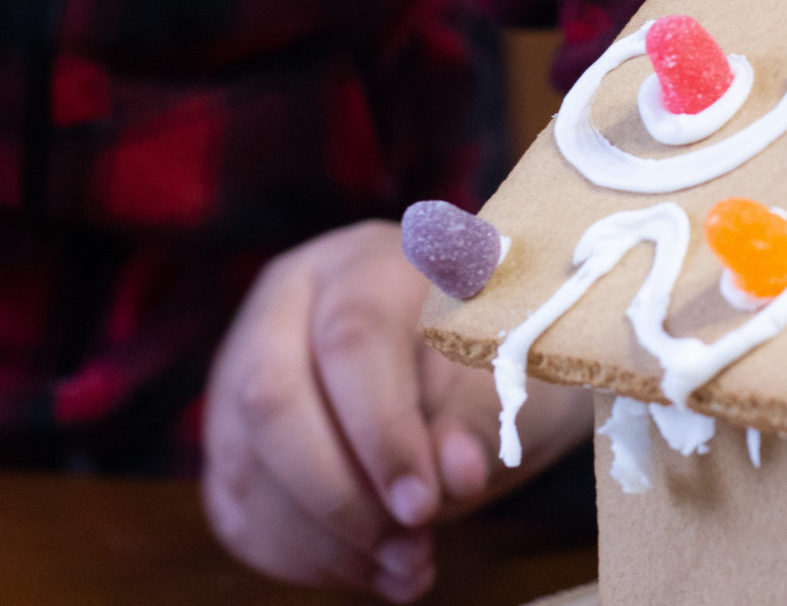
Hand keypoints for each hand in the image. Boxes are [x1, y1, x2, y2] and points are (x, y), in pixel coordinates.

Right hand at [202, 220, 590, 600]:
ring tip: (406, 570)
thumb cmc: (501, 354)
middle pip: (270, 398)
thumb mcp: (512, 371)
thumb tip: (455, 476)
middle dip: (338, 495)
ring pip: (244, 462)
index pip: (353, 340)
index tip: (424, 503)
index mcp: (366, 262)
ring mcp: (242, 366)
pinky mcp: (229, 435)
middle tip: (411, 548)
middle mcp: (287, 303)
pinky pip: (236, 506)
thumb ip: (480, 417)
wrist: (477, 366)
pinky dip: (300, 556)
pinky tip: (367, 569)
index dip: (382, 431)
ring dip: (324, 540)